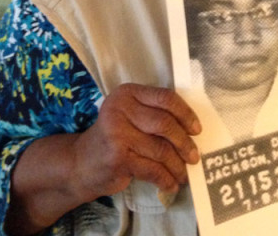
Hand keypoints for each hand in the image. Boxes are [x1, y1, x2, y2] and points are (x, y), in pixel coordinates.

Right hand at [74, 83, 200, 197]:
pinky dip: (165, 179)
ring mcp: (117, 134)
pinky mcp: (118, 159)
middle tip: (194, 157)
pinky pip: (152, 169)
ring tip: (184, 174)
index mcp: (127, 94)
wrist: (80, 163)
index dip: (186, 114)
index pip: (165, 98)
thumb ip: (154, 114)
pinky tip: (171, 184)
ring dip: (177, 165)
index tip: (197, 130)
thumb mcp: (130, 117)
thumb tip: (192, 130)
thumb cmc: (114, 138)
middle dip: (184, 143)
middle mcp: (120, 110)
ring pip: (161, 150)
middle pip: (165, 124)